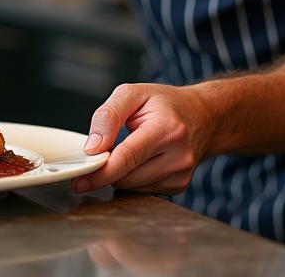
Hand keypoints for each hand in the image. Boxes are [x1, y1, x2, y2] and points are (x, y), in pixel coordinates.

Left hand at [71, 83, 211, 194]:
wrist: (205, 116)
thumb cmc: (167, 104)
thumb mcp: (134, 94)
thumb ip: (108, 116)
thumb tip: (92, 147)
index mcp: (167, 129)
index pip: (127, 158)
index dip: (100, 172)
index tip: (80, 180)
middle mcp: (178, 156)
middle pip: (126, 178)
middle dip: (107, 169)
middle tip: (104, 152)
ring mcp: (181, 175)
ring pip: (131, 188)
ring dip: (121, 174)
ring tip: (132, 149)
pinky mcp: (178, 186)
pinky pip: (142, 190)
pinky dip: (134, 178)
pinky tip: (143, 160)